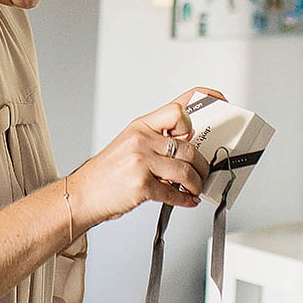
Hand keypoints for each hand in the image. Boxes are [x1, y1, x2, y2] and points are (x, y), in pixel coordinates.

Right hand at [69, 99, 211, 228]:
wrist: (83, 193)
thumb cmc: (108, 171)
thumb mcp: (130, 144)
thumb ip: (157, 139)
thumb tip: (188, 142)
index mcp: (141, 126)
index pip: (177, 108)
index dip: (202, 103)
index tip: (219, 102)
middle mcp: (141, 139)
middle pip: (189, 147)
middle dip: (202, 165)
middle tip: (203, 173)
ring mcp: (141, 161)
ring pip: (186, 171)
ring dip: (196, 184)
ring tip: (194, 188)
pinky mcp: (141, 185)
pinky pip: (175, 193)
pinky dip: (185, 199)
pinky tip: (186, 200)